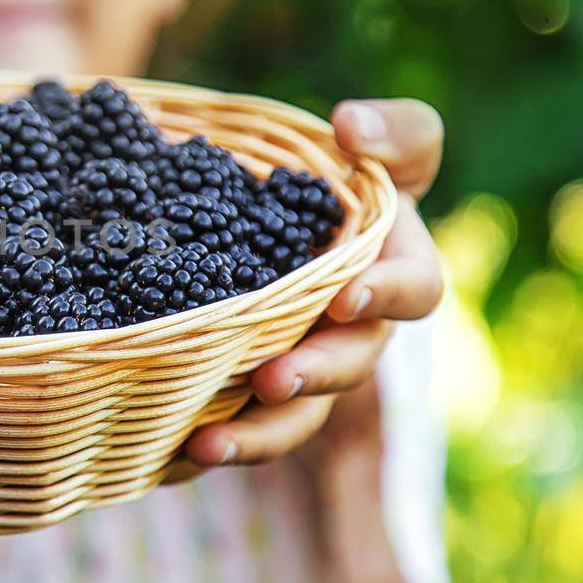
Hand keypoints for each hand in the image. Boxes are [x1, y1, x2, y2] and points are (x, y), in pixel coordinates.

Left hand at [182, 99, 445, 467]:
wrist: (261, 210)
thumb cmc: (335, 177)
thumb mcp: (375, 145)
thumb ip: (392, 131)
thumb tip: (350, 125)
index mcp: (393, 270)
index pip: (415, 290)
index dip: (385, 296)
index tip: (344, 296)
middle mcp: (354, 331)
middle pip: (350, 366)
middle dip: (312, 375)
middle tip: (270, 379)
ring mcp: (304, 366)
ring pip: (294, 417)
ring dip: (258, 435)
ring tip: (208, 444)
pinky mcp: (252, 391)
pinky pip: (241, 429)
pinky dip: (210, 444)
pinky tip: (166, 456)